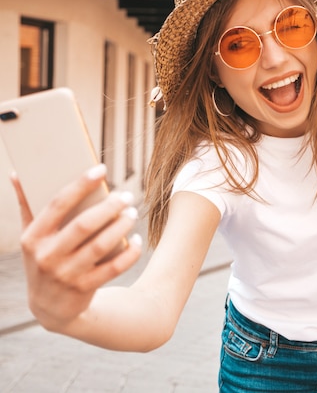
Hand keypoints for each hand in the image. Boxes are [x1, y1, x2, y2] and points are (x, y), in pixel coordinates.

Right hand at [13, 164, 141, 331]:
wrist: (48, 308)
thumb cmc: (43, 259)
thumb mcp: (31, 237)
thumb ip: (26, 206)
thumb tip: (17, 173)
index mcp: (33, 237)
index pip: (58, 204)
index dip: (81, 185)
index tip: (101, 169)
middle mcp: (47, 256)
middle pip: (83, 225)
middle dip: (109, 207)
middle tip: (127, 196)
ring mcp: (66, 275)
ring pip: (100, 246)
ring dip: (120, 227)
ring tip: (132, 214)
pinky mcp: (84, 289)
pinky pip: (112, 269)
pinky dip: (129, 254)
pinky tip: (137, 240)